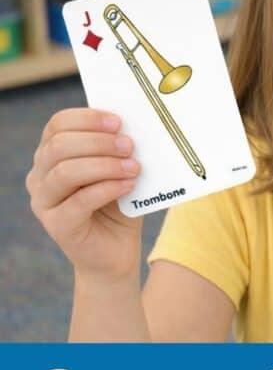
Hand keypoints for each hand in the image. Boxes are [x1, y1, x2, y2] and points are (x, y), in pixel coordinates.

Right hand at [26, 108, 143, 280]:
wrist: (117, 251)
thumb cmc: (120, 205)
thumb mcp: (120, 171)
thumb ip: (120, 150)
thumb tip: (135, 126)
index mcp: (52, 154)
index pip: (58, 124)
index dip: (87, 118)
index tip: (119, 122)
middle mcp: (40, 175)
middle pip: (59, 146)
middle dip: (98, 142)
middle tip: (130, 146)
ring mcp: (44, 201)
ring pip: (65, 171)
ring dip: (105, 165)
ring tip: (134, 168)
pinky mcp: (57, 225)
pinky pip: (80, 201)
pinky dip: (108, 188)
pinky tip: (128, 185)